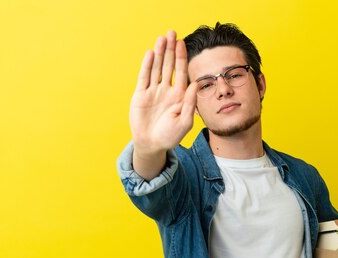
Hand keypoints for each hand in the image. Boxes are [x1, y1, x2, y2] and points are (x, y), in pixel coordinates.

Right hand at [129, 30, 198, 177]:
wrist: (151, 145)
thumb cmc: (170, 136)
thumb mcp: (184, 122)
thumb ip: (190, 103)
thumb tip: (196, 84)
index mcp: (180, 96)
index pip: (181, 72)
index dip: (182, 57)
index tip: (182, 43)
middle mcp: (167, 90)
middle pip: (169, 65)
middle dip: (171, 50)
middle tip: (172, 33)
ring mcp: (153, 91)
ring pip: (156, 68)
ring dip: (159, 53)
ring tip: (161, 38)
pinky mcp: (141, 95)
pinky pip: (144, 77)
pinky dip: (147, 65)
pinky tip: (150, 53)